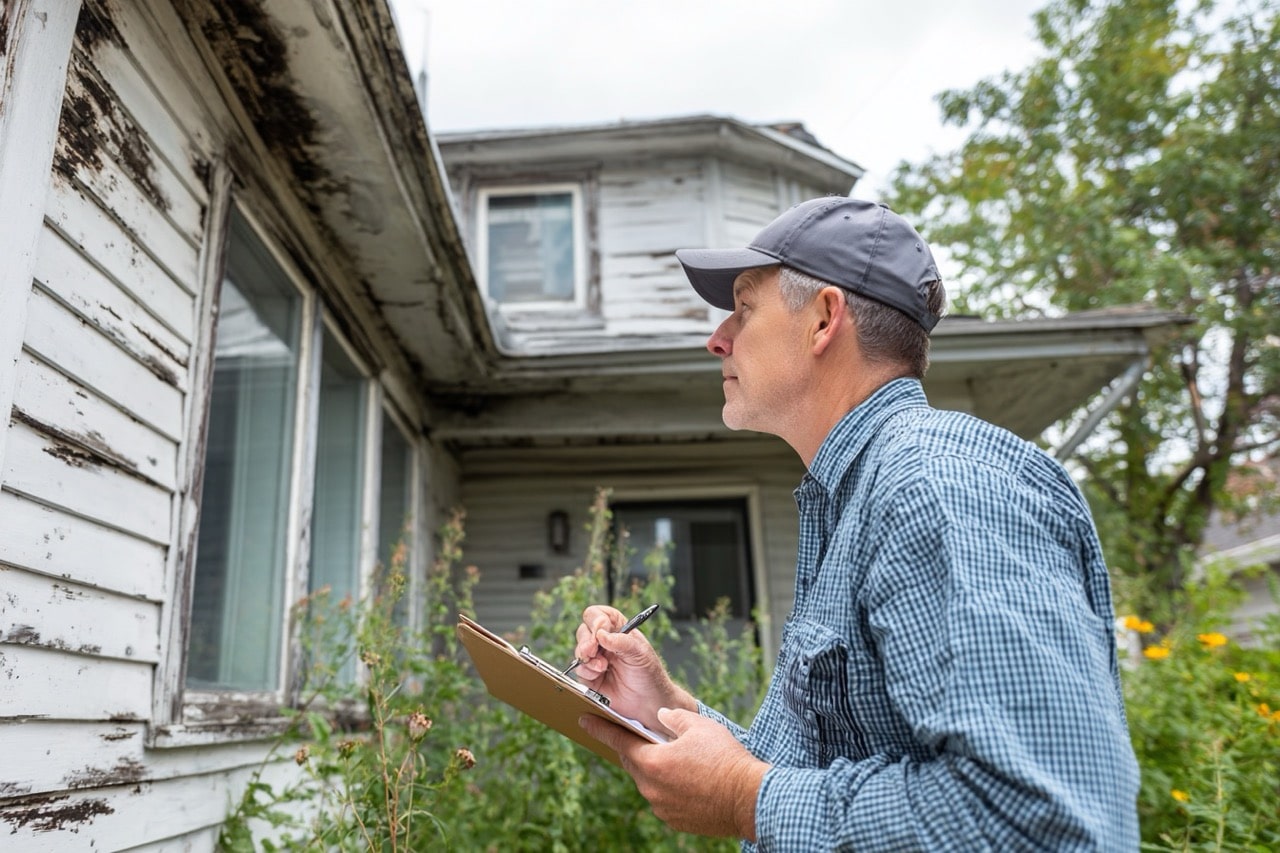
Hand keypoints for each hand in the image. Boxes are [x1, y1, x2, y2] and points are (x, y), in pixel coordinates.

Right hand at [571, 605, 693, 729]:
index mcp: (618, 630)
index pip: (599, 614)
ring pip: (579, 650)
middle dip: (586, 640)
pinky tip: (599, 675)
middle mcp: (605, 642)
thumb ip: (622, 641)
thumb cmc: (649, 675)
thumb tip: (601, 634)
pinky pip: (579, 669)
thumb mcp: (640, 653)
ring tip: (602, 666)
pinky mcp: (590, 677)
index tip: (600, 630)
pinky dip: (586, 670)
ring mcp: (596, 659)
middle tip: (592, 649)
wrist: (648, 703)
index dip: (596, 619)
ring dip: (587, 657)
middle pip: (584, 630)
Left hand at [580, 707, 766, 839]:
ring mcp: (662, 807)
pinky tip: (688, 780)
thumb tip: (661, 716)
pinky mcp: (675, 820)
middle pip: (634, 763)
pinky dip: (670, 787)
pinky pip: (664, 799)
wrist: (749, 798)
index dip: (602, 729)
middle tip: (640, 736)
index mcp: (653, 762)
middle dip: (634, 749)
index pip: (620, 741)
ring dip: (656, 769)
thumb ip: (674, 718)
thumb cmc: (725, 759)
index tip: (585, 721)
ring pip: (650, 782)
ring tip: (678, 759)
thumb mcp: (700, 726)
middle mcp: (652, 788)